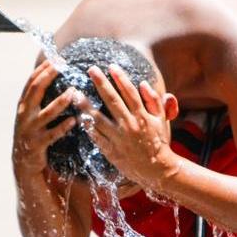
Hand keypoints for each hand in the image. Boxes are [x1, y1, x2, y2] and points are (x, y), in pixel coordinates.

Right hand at [13, 61, 76, 175]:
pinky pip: (53, 134)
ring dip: (61, 101)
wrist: (23, 161)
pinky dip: (64, 126)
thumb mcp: (30, 113)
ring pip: (47, 112)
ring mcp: (30, 129)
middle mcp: (24, 114)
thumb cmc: (32, 132)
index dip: (43, 69)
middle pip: (36, 90)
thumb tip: (51, 75)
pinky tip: (75, 120)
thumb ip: (38, 97)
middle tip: (62, 65)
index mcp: (23, 104)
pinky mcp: (37, 144)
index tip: (56, 58)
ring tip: (73, 92)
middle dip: (48, 76)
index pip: (32, 81)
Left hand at [76, 64, 178, 188]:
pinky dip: (88, 127)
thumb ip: (154, 101)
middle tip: (91, 69)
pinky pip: (96, 137)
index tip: (111, 66)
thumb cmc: (159, 142)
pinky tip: (78, 116)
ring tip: (75, 93)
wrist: (157, 170)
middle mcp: (129, 126)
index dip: (121, 78)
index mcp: (142, 117)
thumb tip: (143, 84)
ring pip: (99, 119)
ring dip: (86, 105)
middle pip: (113, 101)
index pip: (130, 93)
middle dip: (101, 83)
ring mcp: (119, 139)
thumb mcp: (162, 120)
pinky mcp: (111, 151)